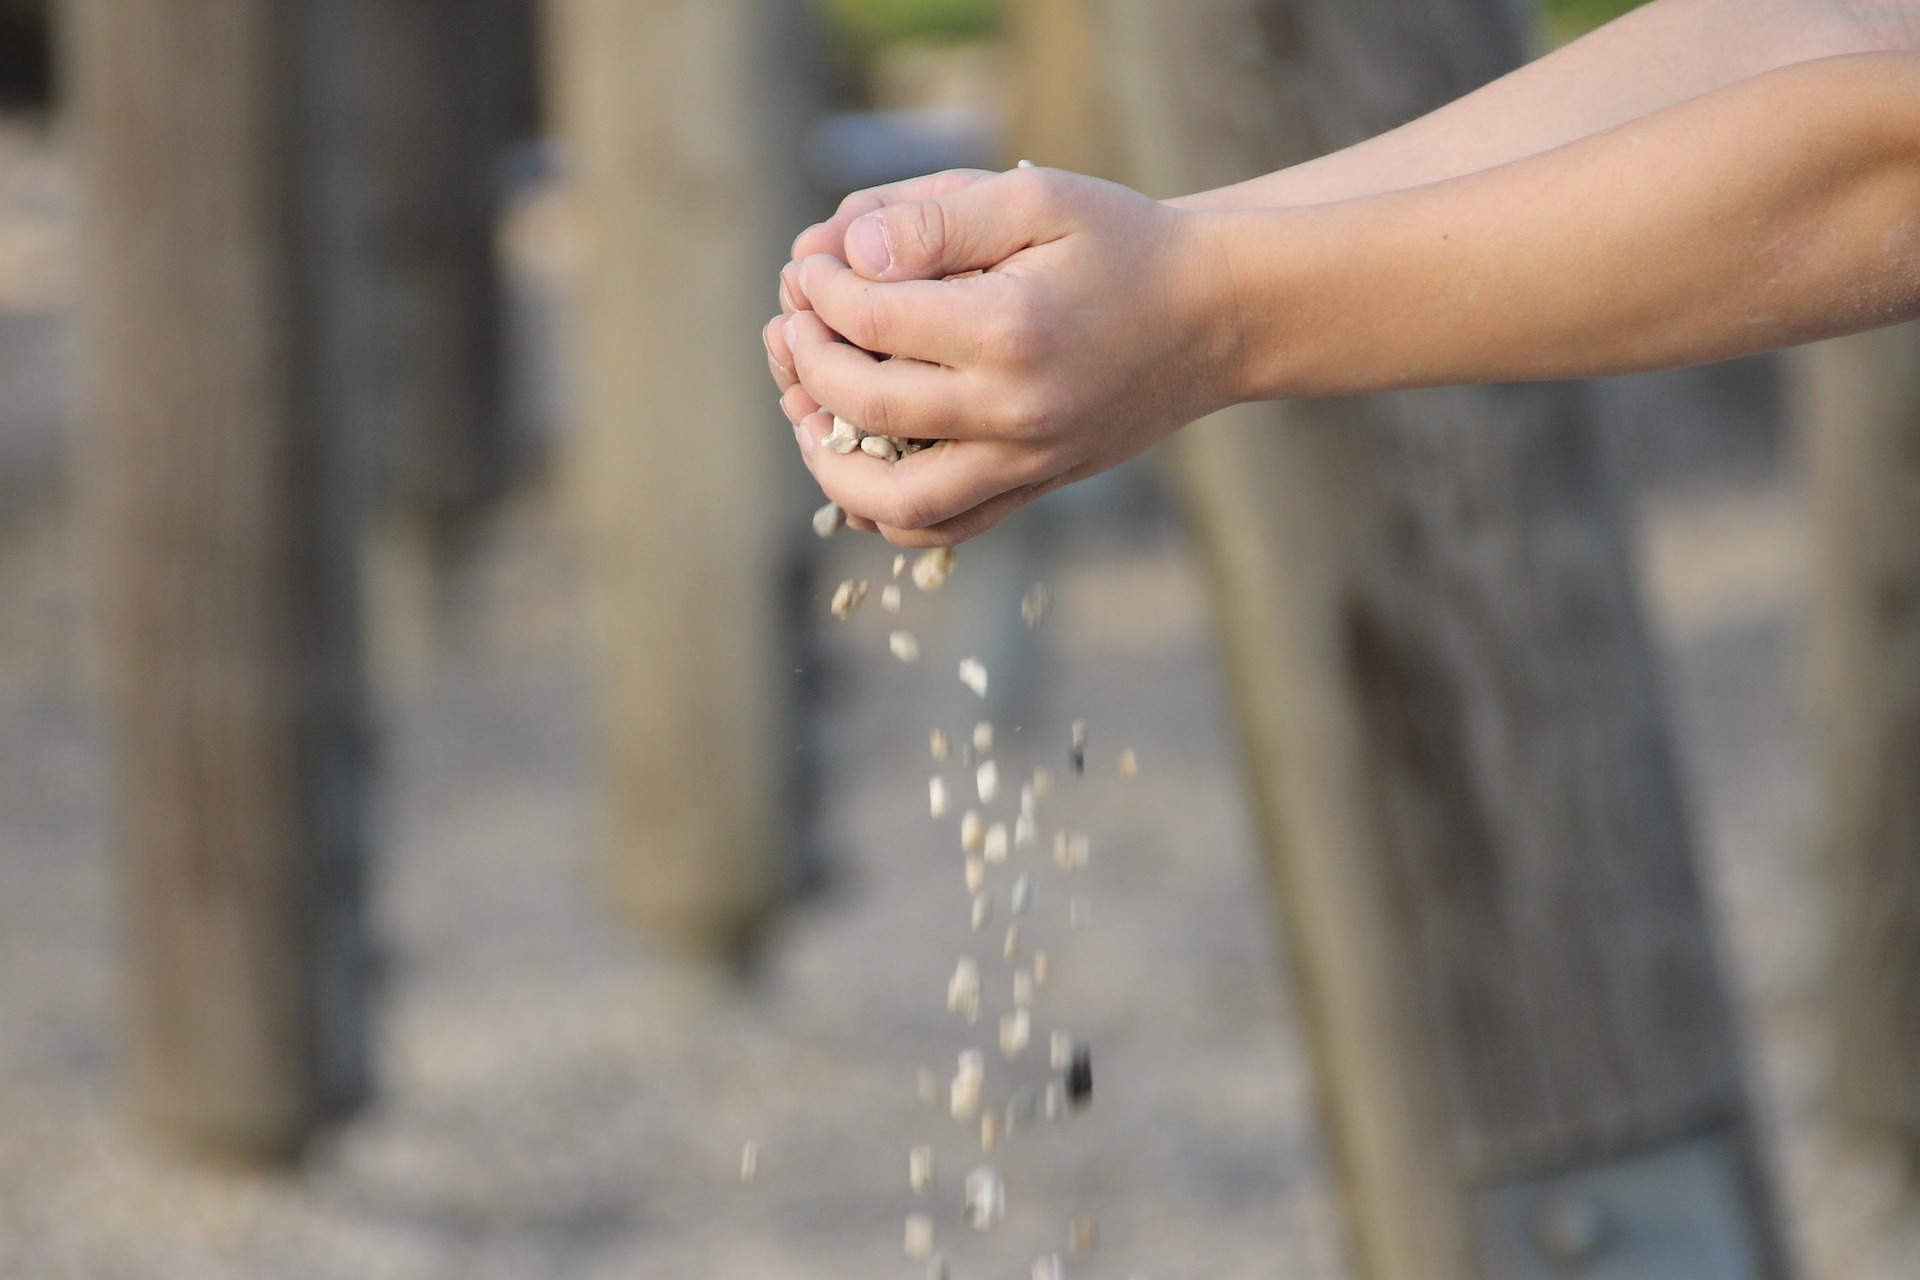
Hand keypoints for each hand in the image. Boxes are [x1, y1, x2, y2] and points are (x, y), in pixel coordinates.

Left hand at [777, 166, 1234, 544]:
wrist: (1216, 314)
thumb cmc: (1125, 244)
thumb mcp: (1037, 197)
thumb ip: (938, 218)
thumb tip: (847, 252)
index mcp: (1010, 330)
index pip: (871, 319)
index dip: (821, 290)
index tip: (810, 266)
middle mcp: (1016, 412)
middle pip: (865, 409)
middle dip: (806, 364)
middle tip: (792, 325)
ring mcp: (1028, 463)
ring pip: (897, 503)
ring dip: (829, 462)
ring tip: (803, 409)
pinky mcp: (1036, 487)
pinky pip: (944, 529)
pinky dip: (885, 510)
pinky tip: (855, 459)